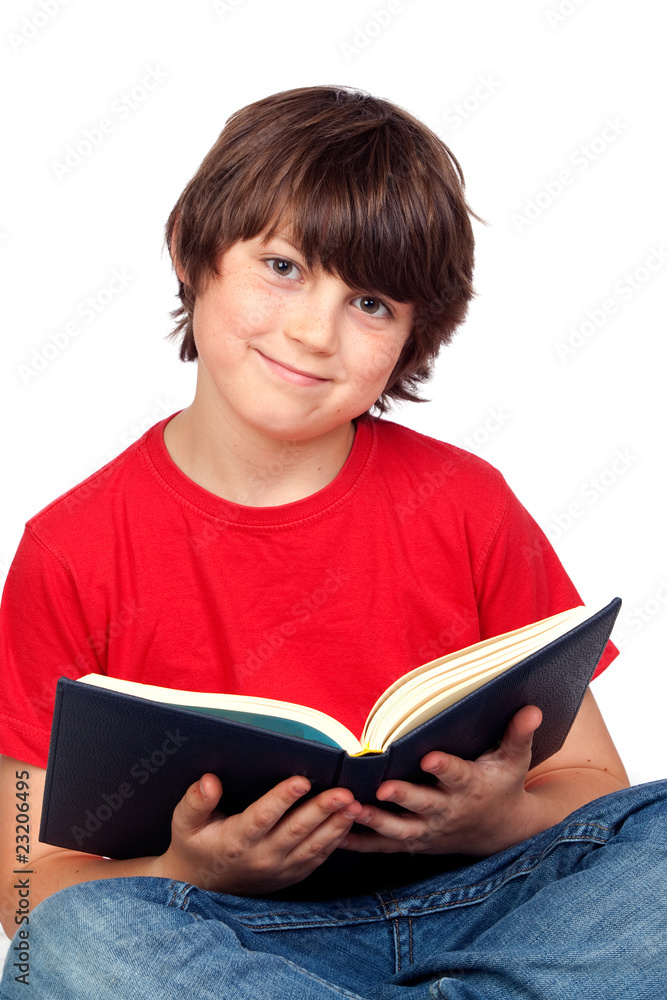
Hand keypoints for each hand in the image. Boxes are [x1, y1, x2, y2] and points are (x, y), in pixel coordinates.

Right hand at [150, 773, 363, 894]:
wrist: (203, 886)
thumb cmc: (195, 845)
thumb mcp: (185, 823)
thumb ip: (195, 802)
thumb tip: (209, 781)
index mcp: (235, 841)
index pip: (262, 817)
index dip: (282, 798)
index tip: (302, 780)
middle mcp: (260, 857)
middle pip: (296, 831)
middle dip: (322, 810)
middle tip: (344, 792)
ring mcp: (279, 869)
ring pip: (312, 846)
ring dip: (335, 825)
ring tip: (354, 805)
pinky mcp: (291, 874)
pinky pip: (317, 858)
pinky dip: (335, 841)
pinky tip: (347, 822)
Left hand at [340, 705, 543, 856]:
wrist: (500, 831)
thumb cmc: (502, 784)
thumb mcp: (515, 760)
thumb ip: (518, 735)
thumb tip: (533, 708)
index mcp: (470, 786)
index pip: (457, 775)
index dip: (445, 767)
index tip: (430, 757)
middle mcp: (447, 811)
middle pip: (423, 805)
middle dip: (404, 797)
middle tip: (384, 787)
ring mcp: (428, 830)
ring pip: (399, 830)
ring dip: (374, 822)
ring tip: (349, 809)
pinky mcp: (413, 842)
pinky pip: (383, 846)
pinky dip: (359, 842)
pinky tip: (334, 834)